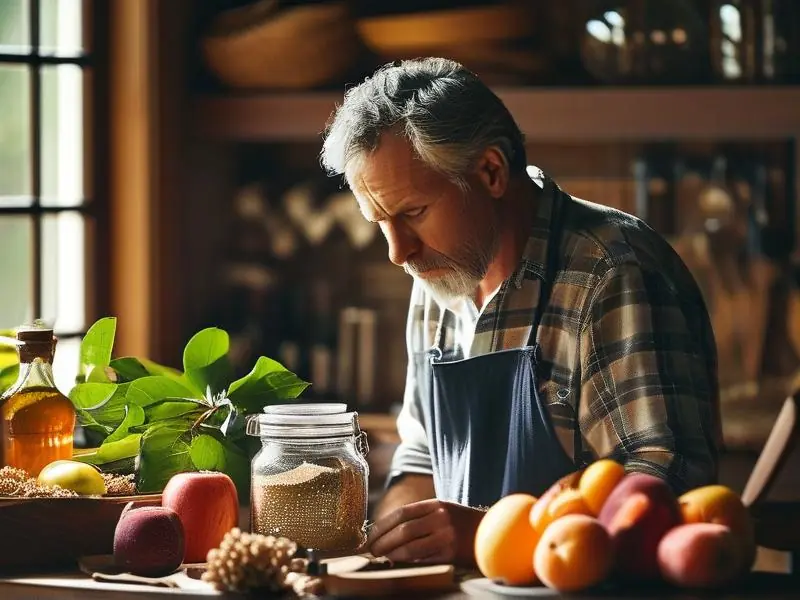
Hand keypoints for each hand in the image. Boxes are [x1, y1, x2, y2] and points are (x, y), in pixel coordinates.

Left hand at [366, 499, 484, 565]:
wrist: (493, 534)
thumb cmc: (463, 524)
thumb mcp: (444, 512)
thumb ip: (421, 518)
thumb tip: (389, 531)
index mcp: (436, 505)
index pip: (402, 513)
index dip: (383, 524)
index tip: (370, 534)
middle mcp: (440, 518)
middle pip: (403, 529)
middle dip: (383, 540)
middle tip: (371, 549)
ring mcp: (446, 535)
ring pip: (410, 546)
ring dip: (392, 553)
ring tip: (381, 557)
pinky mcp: (450, 553)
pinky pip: (422, 558)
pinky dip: (407, 560)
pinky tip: (398, 561)